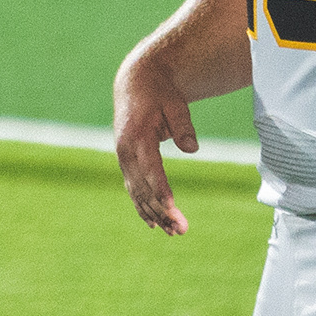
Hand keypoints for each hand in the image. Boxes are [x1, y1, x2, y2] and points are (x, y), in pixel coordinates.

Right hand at [112, 68, 197, 235]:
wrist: (135, 82)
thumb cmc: (159, 92)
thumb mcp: (176, 103)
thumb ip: (183, 126)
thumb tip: (193, 148)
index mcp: (136, 136)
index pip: (151, 169)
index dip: (161, 190)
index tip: (171, 208)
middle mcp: (125, 151)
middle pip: (143, 187)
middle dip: (162, 211)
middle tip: (181, 230)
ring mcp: (123, 158)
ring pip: (137, 193)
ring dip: (154, 214)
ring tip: (173, 232)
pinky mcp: (126, 162)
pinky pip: (133, 189)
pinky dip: (143, 207)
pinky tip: (154, 223)